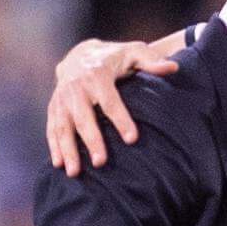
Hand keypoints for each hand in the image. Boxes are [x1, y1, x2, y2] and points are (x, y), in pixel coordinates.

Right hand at [46, 38, 181, 174]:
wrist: (80, 54)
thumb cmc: (114, 58)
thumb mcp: (133, 52)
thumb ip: (152, 61)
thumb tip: (174, 67)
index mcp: (97, 74)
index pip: (110, 100)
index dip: (121, 119)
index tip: (132, 139)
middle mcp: (76, 87)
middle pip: (84, 117)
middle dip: (92, 140)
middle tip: (100, 163)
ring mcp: (62, 98)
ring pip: (63, 125)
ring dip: (68, 149)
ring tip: (75, 172)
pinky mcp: (54, 107)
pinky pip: (52, 128)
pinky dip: (54, 146)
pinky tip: (59, 165)